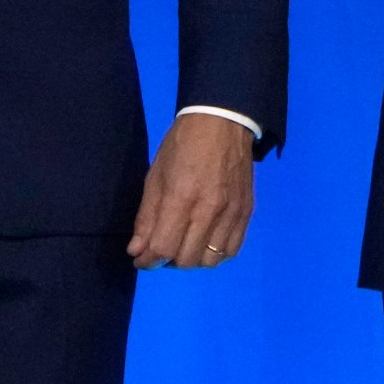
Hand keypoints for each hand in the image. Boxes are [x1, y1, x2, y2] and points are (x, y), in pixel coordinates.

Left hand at [125, 113, 254, 270]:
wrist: (223, 122)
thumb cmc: (182, 145)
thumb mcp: (155, 176)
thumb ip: (147, 217)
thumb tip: (137, 250)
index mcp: (181, 197)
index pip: (164, 247)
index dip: (148, 260)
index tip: (141, 258)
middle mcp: (209, 210)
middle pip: (187, 259)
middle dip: (168, 260)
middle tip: (161, 247)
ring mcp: (231, 213)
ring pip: (210, 260)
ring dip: (192, 259)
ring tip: (183, 245)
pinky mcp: (246, 212)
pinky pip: (232, 250)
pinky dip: (215, 254)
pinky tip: (205, 242)